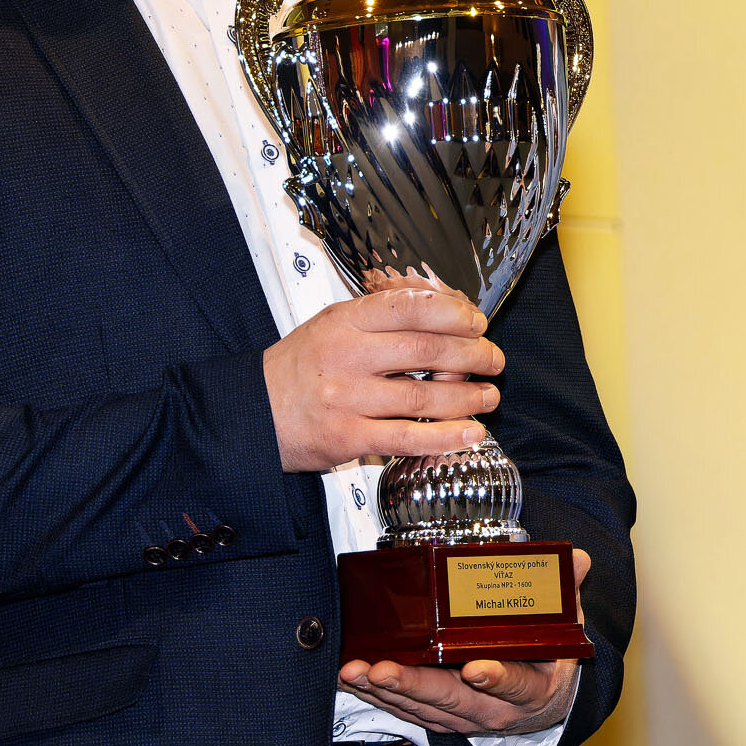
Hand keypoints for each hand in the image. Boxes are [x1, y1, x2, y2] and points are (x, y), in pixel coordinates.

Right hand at [263, 275, 501, 472]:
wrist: (252, 411)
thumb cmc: (298, 367)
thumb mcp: (330, 324)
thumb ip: (378, 315)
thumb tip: (438, 308)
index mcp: (344, 321)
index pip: (409, 307)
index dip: (453, 313)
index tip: (477, 322)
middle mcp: (346, 356)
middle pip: (425, 350)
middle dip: (472, 355)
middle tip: (493, 359)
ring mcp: (347, 399)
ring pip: (423, 398)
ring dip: (467, 398)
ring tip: (488, 396)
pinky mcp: (348, 438)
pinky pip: (408, 438)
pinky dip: (446, 437)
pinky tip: (469, 433)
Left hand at [338, 550, 591, 735]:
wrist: (541, 704)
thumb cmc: (545, 658)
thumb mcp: (564, 626)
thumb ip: (565, 590)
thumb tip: (578, 559)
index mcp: (532, 687)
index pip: (515, 684)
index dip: (496, 678)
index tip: (475, 670)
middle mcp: (497, 709)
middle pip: (454, 699)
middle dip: (414, 685)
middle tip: (383, 669)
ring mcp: (466, 717)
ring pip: (423, 708)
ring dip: (386, 692)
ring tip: (357, 672)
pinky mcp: (441, 718)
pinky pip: (408, 711)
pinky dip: (380, 698)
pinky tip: (356, 681)